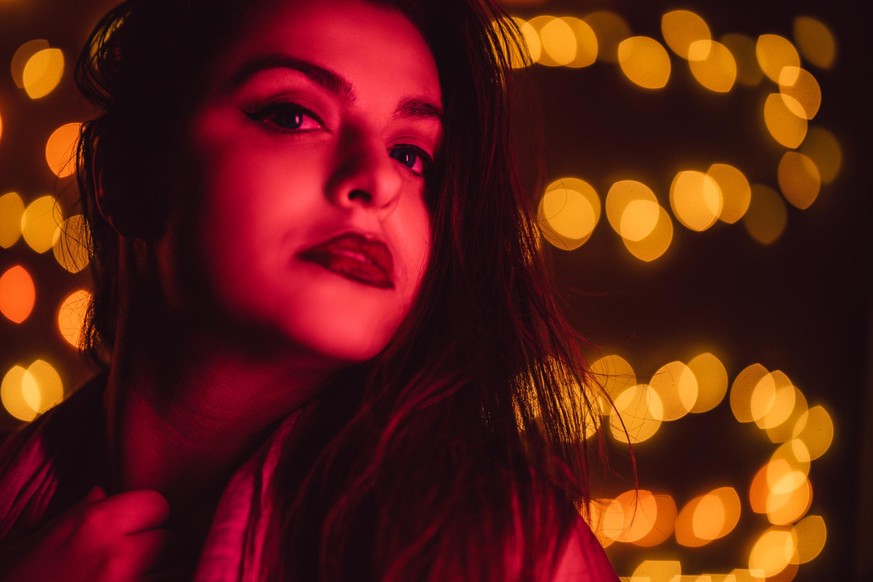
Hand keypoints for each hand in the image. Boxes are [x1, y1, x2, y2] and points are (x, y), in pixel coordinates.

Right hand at [0, 486, 189, 581]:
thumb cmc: (17, 580)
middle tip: (140, 560)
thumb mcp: (36, 542)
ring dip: (166, 574)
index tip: (138, 530)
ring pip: (179, 569)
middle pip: (172, 539)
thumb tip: (102, 492)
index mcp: (93, 524)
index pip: (157, 504)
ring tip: (143, 576)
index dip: (149, 517)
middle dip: (160, 549)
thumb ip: (77, 514)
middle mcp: (116, 554)